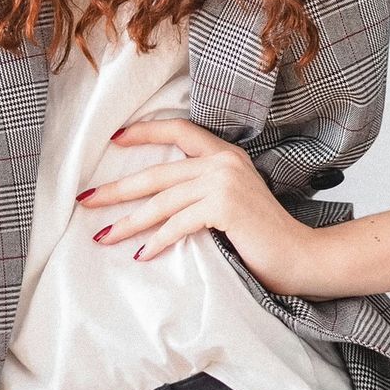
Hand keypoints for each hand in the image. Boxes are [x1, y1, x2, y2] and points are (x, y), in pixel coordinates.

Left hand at [74, 118, 326, 298]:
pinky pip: (178, 223)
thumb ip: (203, 189)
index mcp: (225, 154)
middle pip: (158, 172)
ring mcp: (224, 182)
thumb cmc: (265, 236)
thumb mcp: (232, 201)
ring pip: (162, 201)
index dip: (145, 133)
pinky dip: (158, 241)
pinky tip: (142, 254)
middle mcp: (223, 162)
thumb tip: (158, 200)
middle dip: (117, 188)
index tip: (114, 140)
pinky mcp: (224, 207)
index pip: (178, 131)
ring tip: (103, 236)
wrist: (302, 257)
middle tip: (86, 200)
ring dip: (129, 222)